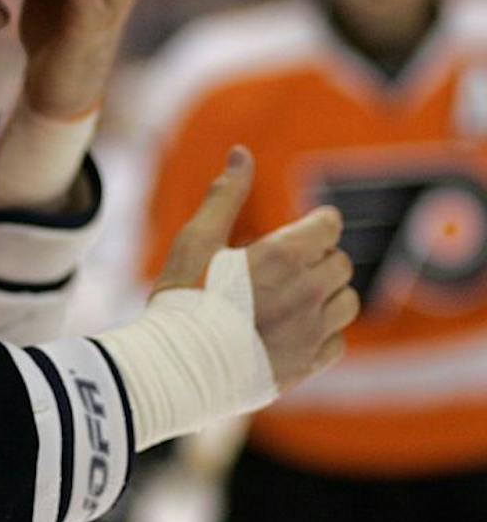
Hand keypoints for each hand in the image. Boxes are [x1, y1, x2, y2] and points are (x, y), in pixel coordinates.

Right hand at [155, 146, 357, 391]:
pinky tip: (290, 330)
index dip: (311, 225)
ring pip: (346, 302)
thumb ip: (225, 195)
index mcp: (284, 255)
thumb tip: (242, 152)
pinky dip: (321, 333)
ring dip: (324, 295)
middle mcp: (309, 291)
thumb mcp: (195, 240)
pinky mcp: (308, 364)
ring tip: (287, 298)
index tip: (289, 233)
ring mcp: (312, 331)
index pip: (329, 225)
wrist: (176, 368)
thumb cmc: (181, 298)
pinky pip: (336, 341)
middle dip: (315, 259)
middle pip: (339, 263)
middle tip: (277, 268)